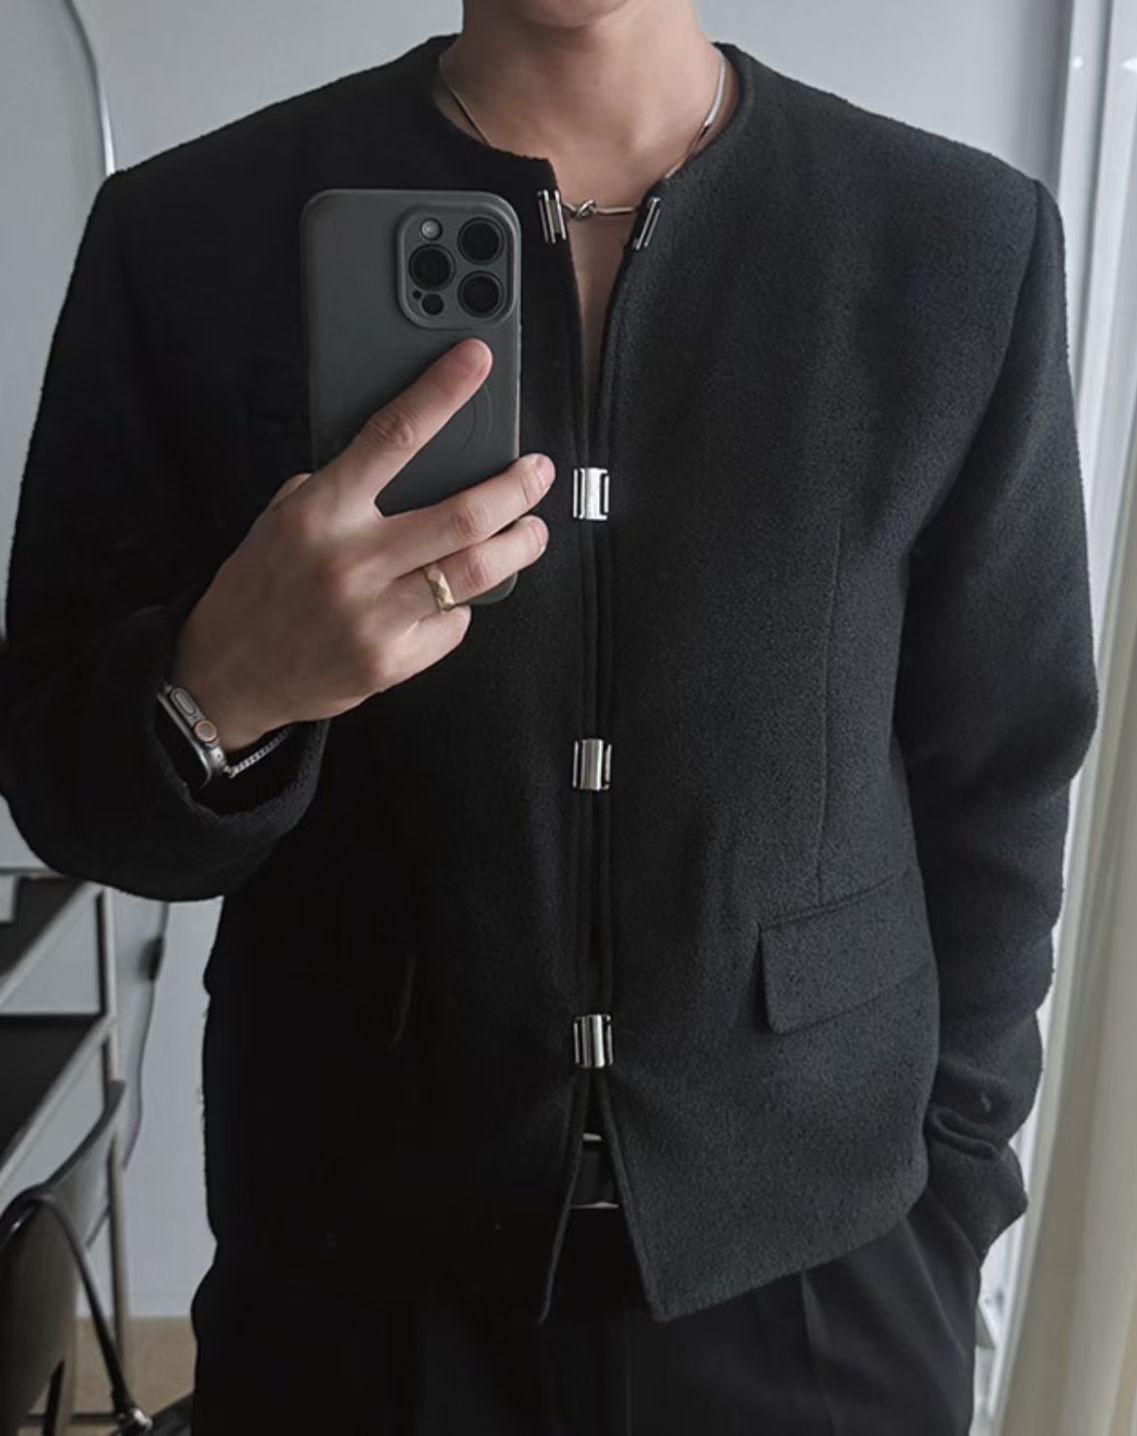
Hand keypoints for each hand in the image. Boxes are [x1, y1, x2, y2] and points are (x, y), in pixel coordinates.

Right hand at [170, 337, 553, 748]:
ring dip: (519, 546)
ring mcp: (374, 615)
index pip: (393, 436)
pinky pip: (452, 624)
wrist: (229, 673)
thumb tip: (407, 464)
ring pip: (475, 572)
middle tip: (537, 474)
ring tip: (531, 531)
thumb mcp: (281, 520)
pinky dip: (463, 606)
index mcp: (322, 512)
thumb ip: (338, 490)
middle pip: (462, 515)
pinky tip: (459, 596)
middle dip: (515, 488)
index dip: (442, 393)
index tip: (475, 363)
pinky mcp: (390, 661)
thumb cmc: (259, 590)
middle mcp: (352, 560)